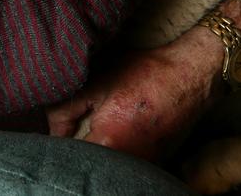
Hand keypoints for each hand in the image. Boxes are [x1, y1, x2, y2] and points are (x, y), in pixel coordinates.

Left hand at [47, 26, 226, 161]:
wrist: (190, 74)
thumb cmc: (146, 74)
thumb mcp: (99, 83)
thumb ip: (67, 108)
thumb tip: (50, 129)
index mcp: (109, 143)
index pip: (72, 159)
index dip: (60, 148)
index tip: (56, 136)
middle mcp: (128, 162)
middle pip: (92, 165)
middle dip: (79, 152)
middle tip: (73, 131)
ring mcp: (145, 165)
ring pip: (110, 167)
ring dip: (99, 154)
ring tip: (98, 129)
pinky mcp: (157, 162)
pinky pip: (128, 165)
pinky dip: (118, 154)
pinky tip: (118, 133)